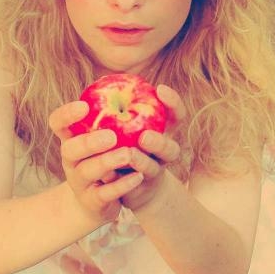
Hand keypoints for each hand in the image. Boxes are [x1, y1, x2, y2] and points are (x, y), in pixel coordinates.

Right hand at [49, 100, 144, 223]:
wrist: (103, 200)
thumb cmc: (112, 158)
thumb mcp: (112, 137)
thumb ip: (128, 115)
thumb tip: (158, 89)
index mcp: (73, 139)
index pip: (58, 123)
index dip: (66, 114)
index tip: (84, 106)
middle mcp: (71, 160)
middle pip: (70, 149)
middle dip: (89, 142)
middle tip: (111, 136)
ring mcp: (80, 182)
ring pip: (87, 171)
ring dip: (107, 162)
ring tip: (128, 155)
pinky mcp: (93, 201)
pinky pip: (106, 193)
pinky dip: (122, 185)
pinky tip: (138, 176)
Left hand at [119, 84, 183, 212]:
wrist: (128, 186)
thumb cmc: (123, 145)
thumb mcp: (122, 126)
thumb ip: (115, 110)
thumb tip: (98, 82)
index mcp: (162, 133)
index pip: (176, 116)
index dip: (173, 103)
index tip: (160, 89)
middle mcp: (162, 154)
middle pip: (170, 148)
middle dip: (159, 142)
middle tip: (145, 136)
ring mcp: (153, 174)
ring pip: (153, 169)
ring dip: (142, 162)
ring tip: (129, 155)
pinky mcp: (139, 190)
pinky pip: (133, 186)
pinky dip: (123, 181)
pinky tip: (109, 174)